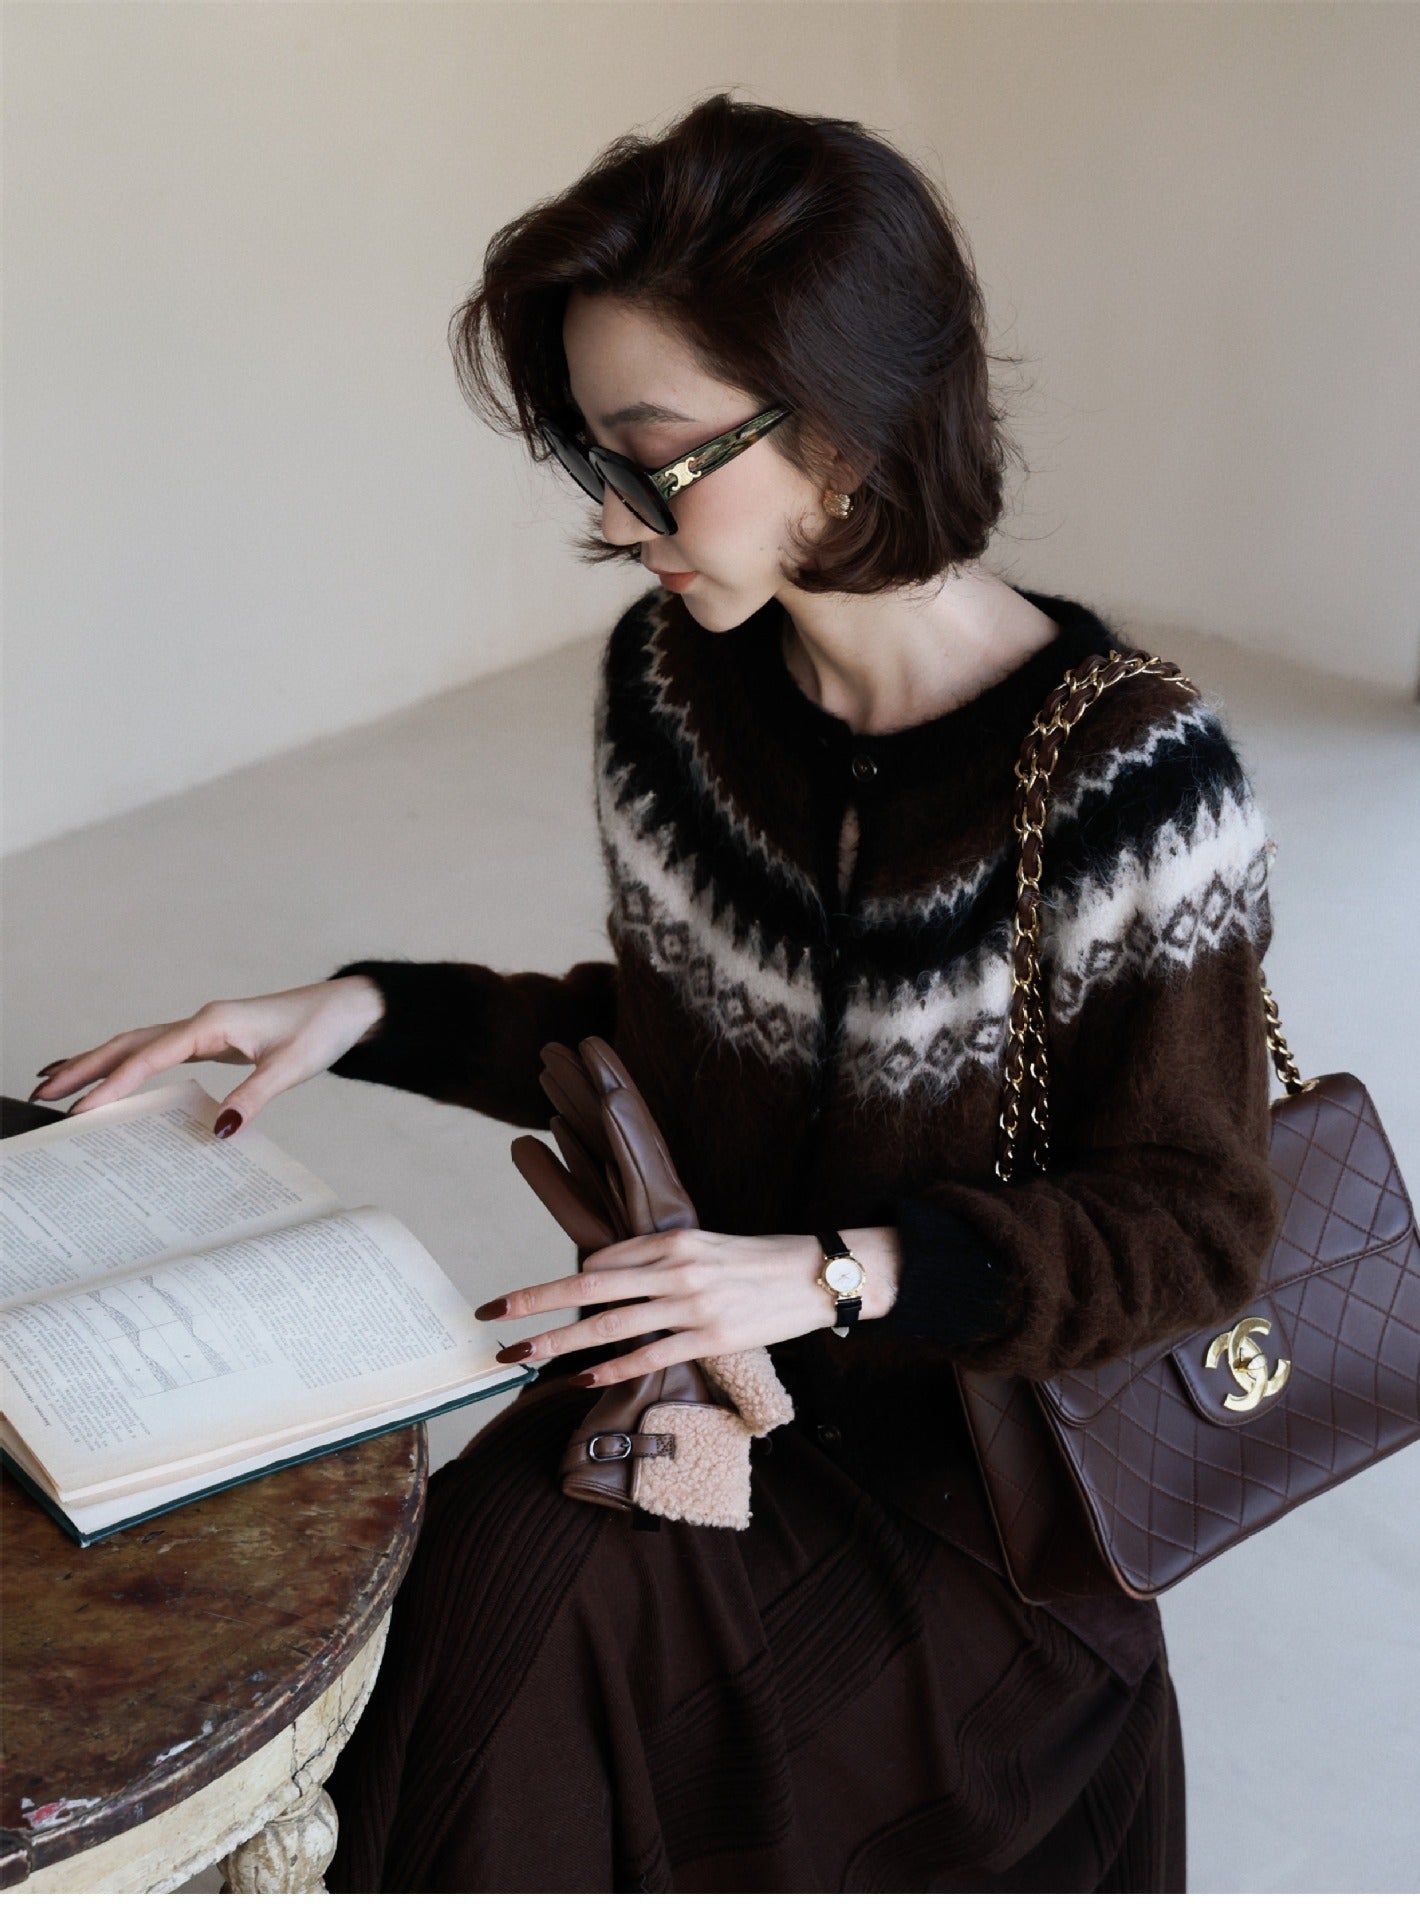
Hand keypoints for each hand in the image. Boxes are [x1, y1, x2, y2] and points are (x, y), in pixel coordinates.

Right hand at [25, 976, 385, 1131]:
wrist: (346, 1008)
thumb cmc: (321, 1030)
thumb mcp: (292, 1068)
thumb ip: (253, 1096)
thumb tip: (218, 1131)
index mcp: (212, 1024)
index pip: (150, 1056)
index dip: (114, 1085)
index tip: (82, 1110)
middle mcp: (200, 1022)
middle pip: (128, 1044)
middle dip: (84, 1068)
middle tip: (42, 1093)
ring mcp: (203, 1029)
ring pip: (137, 1044)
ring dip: (97, 1062)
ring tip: (55, 1082)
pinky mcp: (210, 1040)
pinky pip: (156, 1051)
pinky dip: (127, 1062)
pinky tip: (112, 1076)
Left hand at [478, 1225, 900, 1386]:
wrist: (816, 1275)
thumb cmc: (758, 1261)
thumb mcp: (704, 1246)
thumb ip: (658, 1260)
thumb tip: (608, 1277)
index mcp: (670, 1242)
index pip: (601, 1262)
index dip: (567, 1284)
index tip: (534, 1302)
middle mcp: (673, 1269)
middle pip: (587, 1287)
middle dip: (533, 1301)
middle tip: (492, 1315)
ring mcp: (690, 1305)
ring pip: (608, 1326)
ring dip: (557, 1344)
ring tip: (521, 1355)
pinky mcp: (709, 1338)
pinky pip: (647, 1356)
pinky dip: (610, 1370)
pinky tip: (581, 1380)